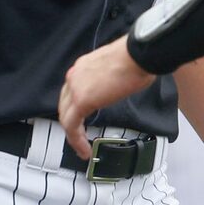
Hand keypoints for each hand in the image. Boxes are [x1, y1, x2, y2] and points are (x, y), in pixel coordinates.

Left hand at [56, 37, 154, 159]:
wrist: (138, 55)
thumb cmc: (136, 58)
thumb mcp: (117, 70)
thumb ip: (109, 81)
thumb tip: (115, 89)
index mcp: (82, 68)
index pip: (72, 92)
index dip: (75, 109)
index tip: (82, 120)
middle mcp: (74, 76)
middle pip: (65, 106)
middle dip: (71, 124)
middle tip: (79, 138)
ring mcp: (75, 87)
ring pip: (66, 118)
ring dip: (73, 136)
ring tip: (82, 148)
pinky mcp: (81, 100)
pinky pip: (72, 125)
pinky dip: (76, 140)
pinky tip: (84, 149)